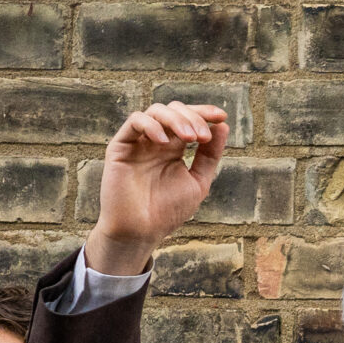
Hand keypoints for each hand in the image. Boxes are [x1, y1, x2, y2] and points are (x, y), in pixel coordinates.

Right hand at [86, 101, 229, 275]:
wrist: (140, 232)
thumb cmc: (167, 211)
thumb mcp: (197, 181)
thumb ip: (209, 155)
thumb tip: (223, 126)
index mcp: (173, 148)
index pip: (188, 119)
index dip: (204, 113)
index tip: (221, 117)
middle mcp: (155, 141)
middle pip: (173, 110)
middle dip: (192, 117)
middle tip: (202, 137)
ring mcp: (138, 142)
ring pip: (155, 111)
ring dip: (176, 120)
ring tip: (190, 138)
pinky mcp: (120, 147)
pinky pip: (135, 122)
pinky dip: (152, 126)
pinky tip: (165, 144)